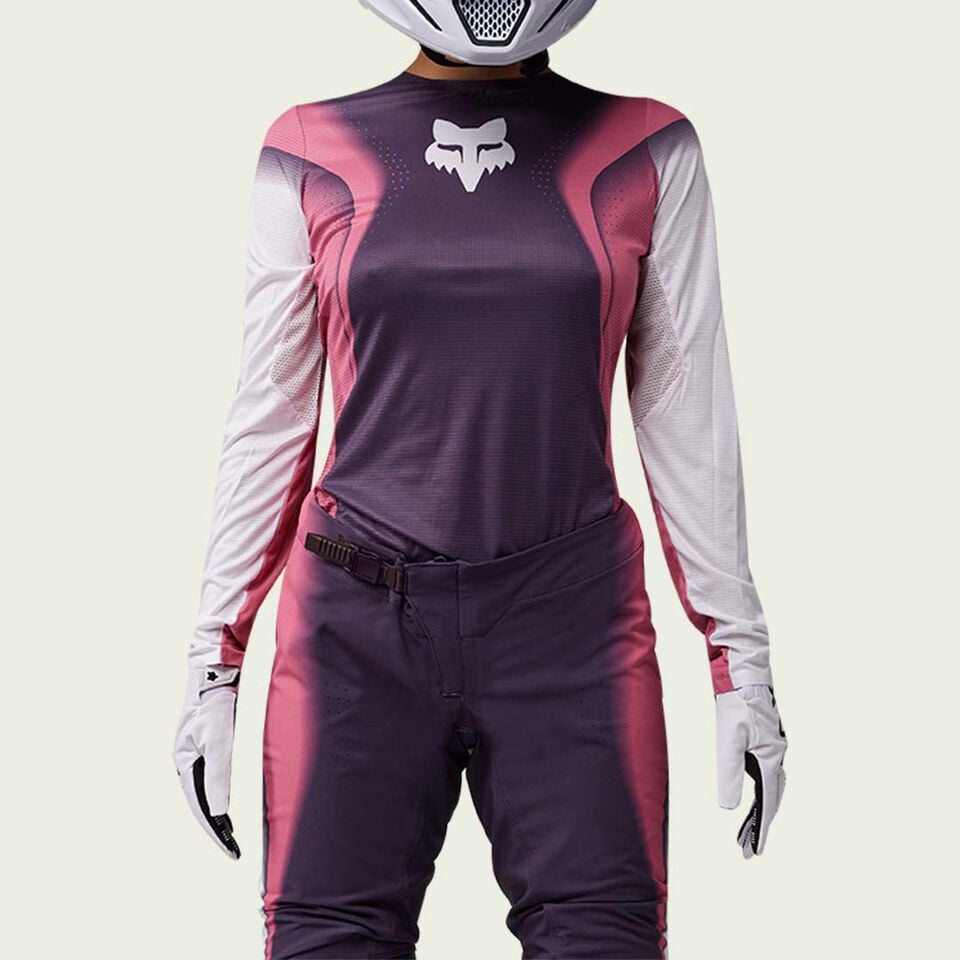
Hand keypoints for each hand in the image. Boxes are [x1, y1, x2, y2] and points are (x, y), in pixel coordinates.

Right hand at [173, 663, 241, 858]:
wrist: (214, 670)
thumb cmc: (214, 702)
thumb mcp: (218, 739)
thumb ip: (219, 774)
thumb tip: (220, 811)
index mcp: (185, 763)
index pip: (200, 806)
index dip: (215, 830)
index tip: (229, 848)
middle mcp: (188, 761)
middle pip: (201, 802)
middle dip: (216, 826)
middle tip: (232, 848)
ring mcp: (197, 753)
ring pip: (208, 792)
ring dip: (219, 813)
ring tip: (233, 833)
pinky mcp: (208, 744)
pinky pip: (215, 778)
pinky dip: (222, 794)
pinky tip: (231, 802)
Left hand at [715, 684, 786, 857]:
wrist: (744, 671)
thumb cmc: (736, 702)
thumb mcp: (728, 739)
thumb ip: (729, 773)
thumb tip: (728, 808)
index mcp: (770, 758)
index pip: (767, 803)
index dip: (760, 829)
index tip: (753, 852)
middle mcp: (776, 755)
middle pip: (771, 800)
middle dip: (759, 826)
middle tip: (747, 851)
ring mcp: (772, 748)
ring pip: (770, 788)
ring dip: (760, 811)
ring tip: (746, 832)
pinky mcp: (764, 740)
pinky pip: (766, 775)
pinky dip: (761, 792)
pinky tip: (752, 796)